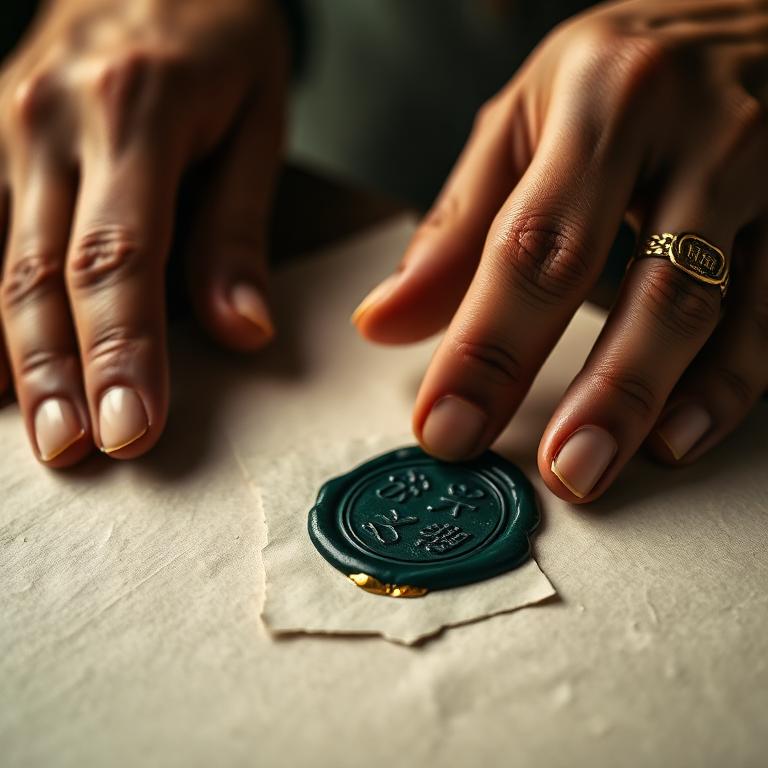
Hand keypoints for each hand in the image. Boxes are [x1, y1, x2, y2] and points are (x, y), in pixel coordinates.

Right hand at [0, 0, 288, 465]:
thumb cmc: (221, 39)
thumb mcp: (258, 121)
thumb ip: (238, 229)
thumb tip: (241, 333)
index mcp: (133, 113)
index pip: (121, 259)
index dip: (123, 352)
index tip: (133, 430)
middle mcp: (49, 121)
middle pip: (41, 271)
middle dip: (56, 374)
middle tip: (71, 453)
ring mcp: (3, 125)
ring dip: (7, 355)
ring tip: (29, 432)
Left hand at [354, 0, 767, 501]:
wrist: (746, 18)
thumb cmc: (621, 74)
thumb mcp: (524, 121)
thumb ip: (458, 226)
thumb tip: (385, 322)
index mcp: (603, 100)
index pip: (534, 245)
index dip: (488, 348)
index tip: (446, 427)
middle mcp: (699, 130)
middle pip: (648, 282)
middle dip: (603, 393)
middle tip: (560, 473)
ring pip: (725, 305)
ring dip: (669, 400)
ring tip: (615, 467)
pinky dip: (733, 381)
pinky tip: (686, 430)